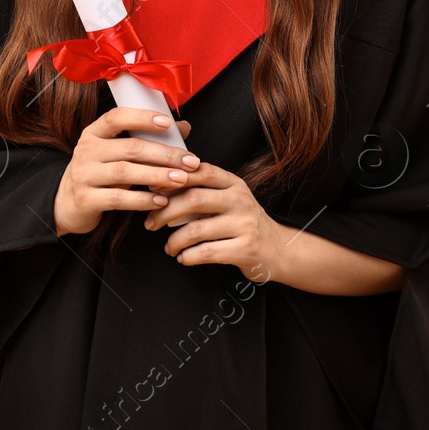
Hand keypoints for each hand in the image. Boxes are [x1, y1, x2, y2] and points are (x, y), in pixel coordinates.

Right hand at [53, 107, 196, 236]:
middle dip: (164, 154)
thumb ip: (148, 140)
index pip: (117, 117)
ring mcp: (84, 175)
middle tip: (190, 161)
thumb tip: (184, 127)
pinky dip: (143, 200)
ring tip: (181, 179)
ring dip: (158, 176)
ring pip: (126, 173)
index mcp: (94, 133)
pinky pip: (119, 199)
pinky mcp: (86, 199)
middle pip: (130, 148)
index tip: (168, 123)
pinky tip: (161, 201)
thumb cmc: (101, 173)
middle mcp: (86, 151)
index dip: (142, 118)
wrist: (67, 203)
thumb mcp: (117, 153)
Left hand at [143, 161, 287, 278]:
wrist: (278, 249)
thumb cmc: (243, 222)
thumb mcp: (229, 199)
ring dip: (174, 241)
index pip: (201, 171)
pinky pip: (206, 253)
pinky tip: (184, 258)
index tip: (152, 190)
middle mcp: (240, 200)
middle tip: (150, 224)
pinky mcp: (245, 249)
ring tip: (169, 247)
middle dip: (164, 212)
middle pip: (193, 199)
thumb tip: (159, 187)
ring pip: (196, 230)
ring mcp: (245, 224)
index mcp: (233, 184)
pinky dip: (188, 257)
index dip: (173, 178)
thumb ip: (203, 190)